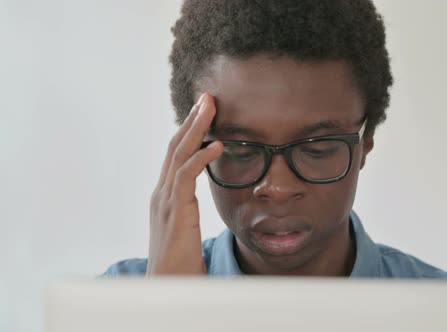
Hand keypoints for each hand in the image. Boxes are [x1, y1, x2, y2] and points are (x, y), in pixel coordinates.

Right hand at [146, 93, 223, 274]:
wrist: (166, 289)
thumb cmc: (179, 265)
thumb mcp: (184, 231)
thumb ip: (188, 212)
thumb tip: (198, 202)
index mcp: (164, 197)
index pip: (174, 155)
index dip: (188, 132)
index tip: (203, 113)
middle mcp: (161, 194)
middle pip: (174, 146)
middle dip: (191, 120)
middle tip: (206, 98)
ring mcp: (165, 201)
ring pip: (179, 154)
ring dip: (196, 128)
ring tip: (211, 107)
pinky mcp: (175, 211)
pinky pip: (187, 176)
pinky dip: (202, 157)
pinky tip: (218, 145)